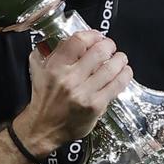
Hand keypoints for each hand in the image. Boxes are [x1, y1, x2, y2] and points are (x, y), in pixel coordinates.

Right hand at [15, 31, 131, 154]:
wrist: (43, 128)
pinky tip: (124, 72)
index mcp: (55, 66)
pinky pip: (116, 86)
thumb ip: (51, 51)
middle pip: (99, 52)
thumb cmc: (43, 97)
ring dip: (120, 60)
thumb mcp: (39, 70)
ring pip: (111, 68)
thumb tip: (67, 38)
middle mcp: (69, 79)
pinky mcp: (95, 106)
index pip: (79, 41)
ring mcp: (84, 93)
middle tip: (110, 48)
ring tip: (120, 59)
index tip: (98, 37)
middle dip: (109, 46)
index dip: (93, 35)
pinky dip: (124, 76)